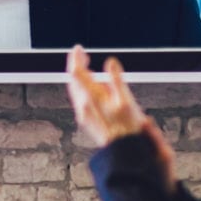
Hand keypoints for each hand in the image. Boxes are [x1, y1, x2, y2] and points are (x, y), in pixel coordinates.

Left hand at [65, 47, 163, 165]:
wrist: (122, 151)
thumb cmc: (127, 128)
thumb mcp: (126, 100)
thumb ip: (116, 80)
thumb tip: (110, 62)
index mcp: (91, 97)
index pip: (76, 72)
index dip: (76, 58)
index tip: (78, 48)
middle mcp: (83, 105)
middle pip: (73, 80)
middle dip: (76, 65)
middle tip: (82, 56)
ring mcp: (83, 114)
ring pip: (75, 90)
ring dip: (79, 77)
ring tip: (87, 68)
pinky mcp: (86, 121)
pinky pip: (79, 99)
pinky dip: (82, 88)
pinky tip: (91, 89)